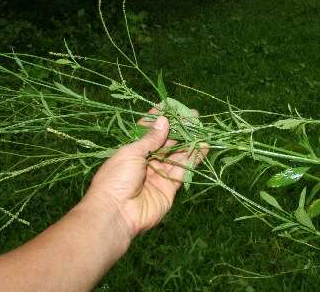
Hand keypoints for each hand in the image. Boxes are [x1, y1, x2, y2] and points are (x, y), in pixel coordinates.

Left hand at [85, 109, 206, 239]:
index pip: (147, 132)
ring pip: (176, 155)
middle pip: (165, 143)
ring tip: (201, 128)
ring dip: (188, 142)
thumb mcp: (131, 153)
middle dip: (178, 129)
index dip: (158, 120)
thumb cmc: (116, 179)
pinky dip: (193, 159)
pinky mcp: (169, 188)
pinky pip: (183, 170)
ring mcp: (158, 175)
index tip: (171, 107)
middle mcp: (146, 162)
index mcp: (131, 151)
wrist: (117, 213)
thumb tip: (164, 121)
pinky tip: (203, 146)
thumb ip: (151, 139)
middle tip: (193, 115)